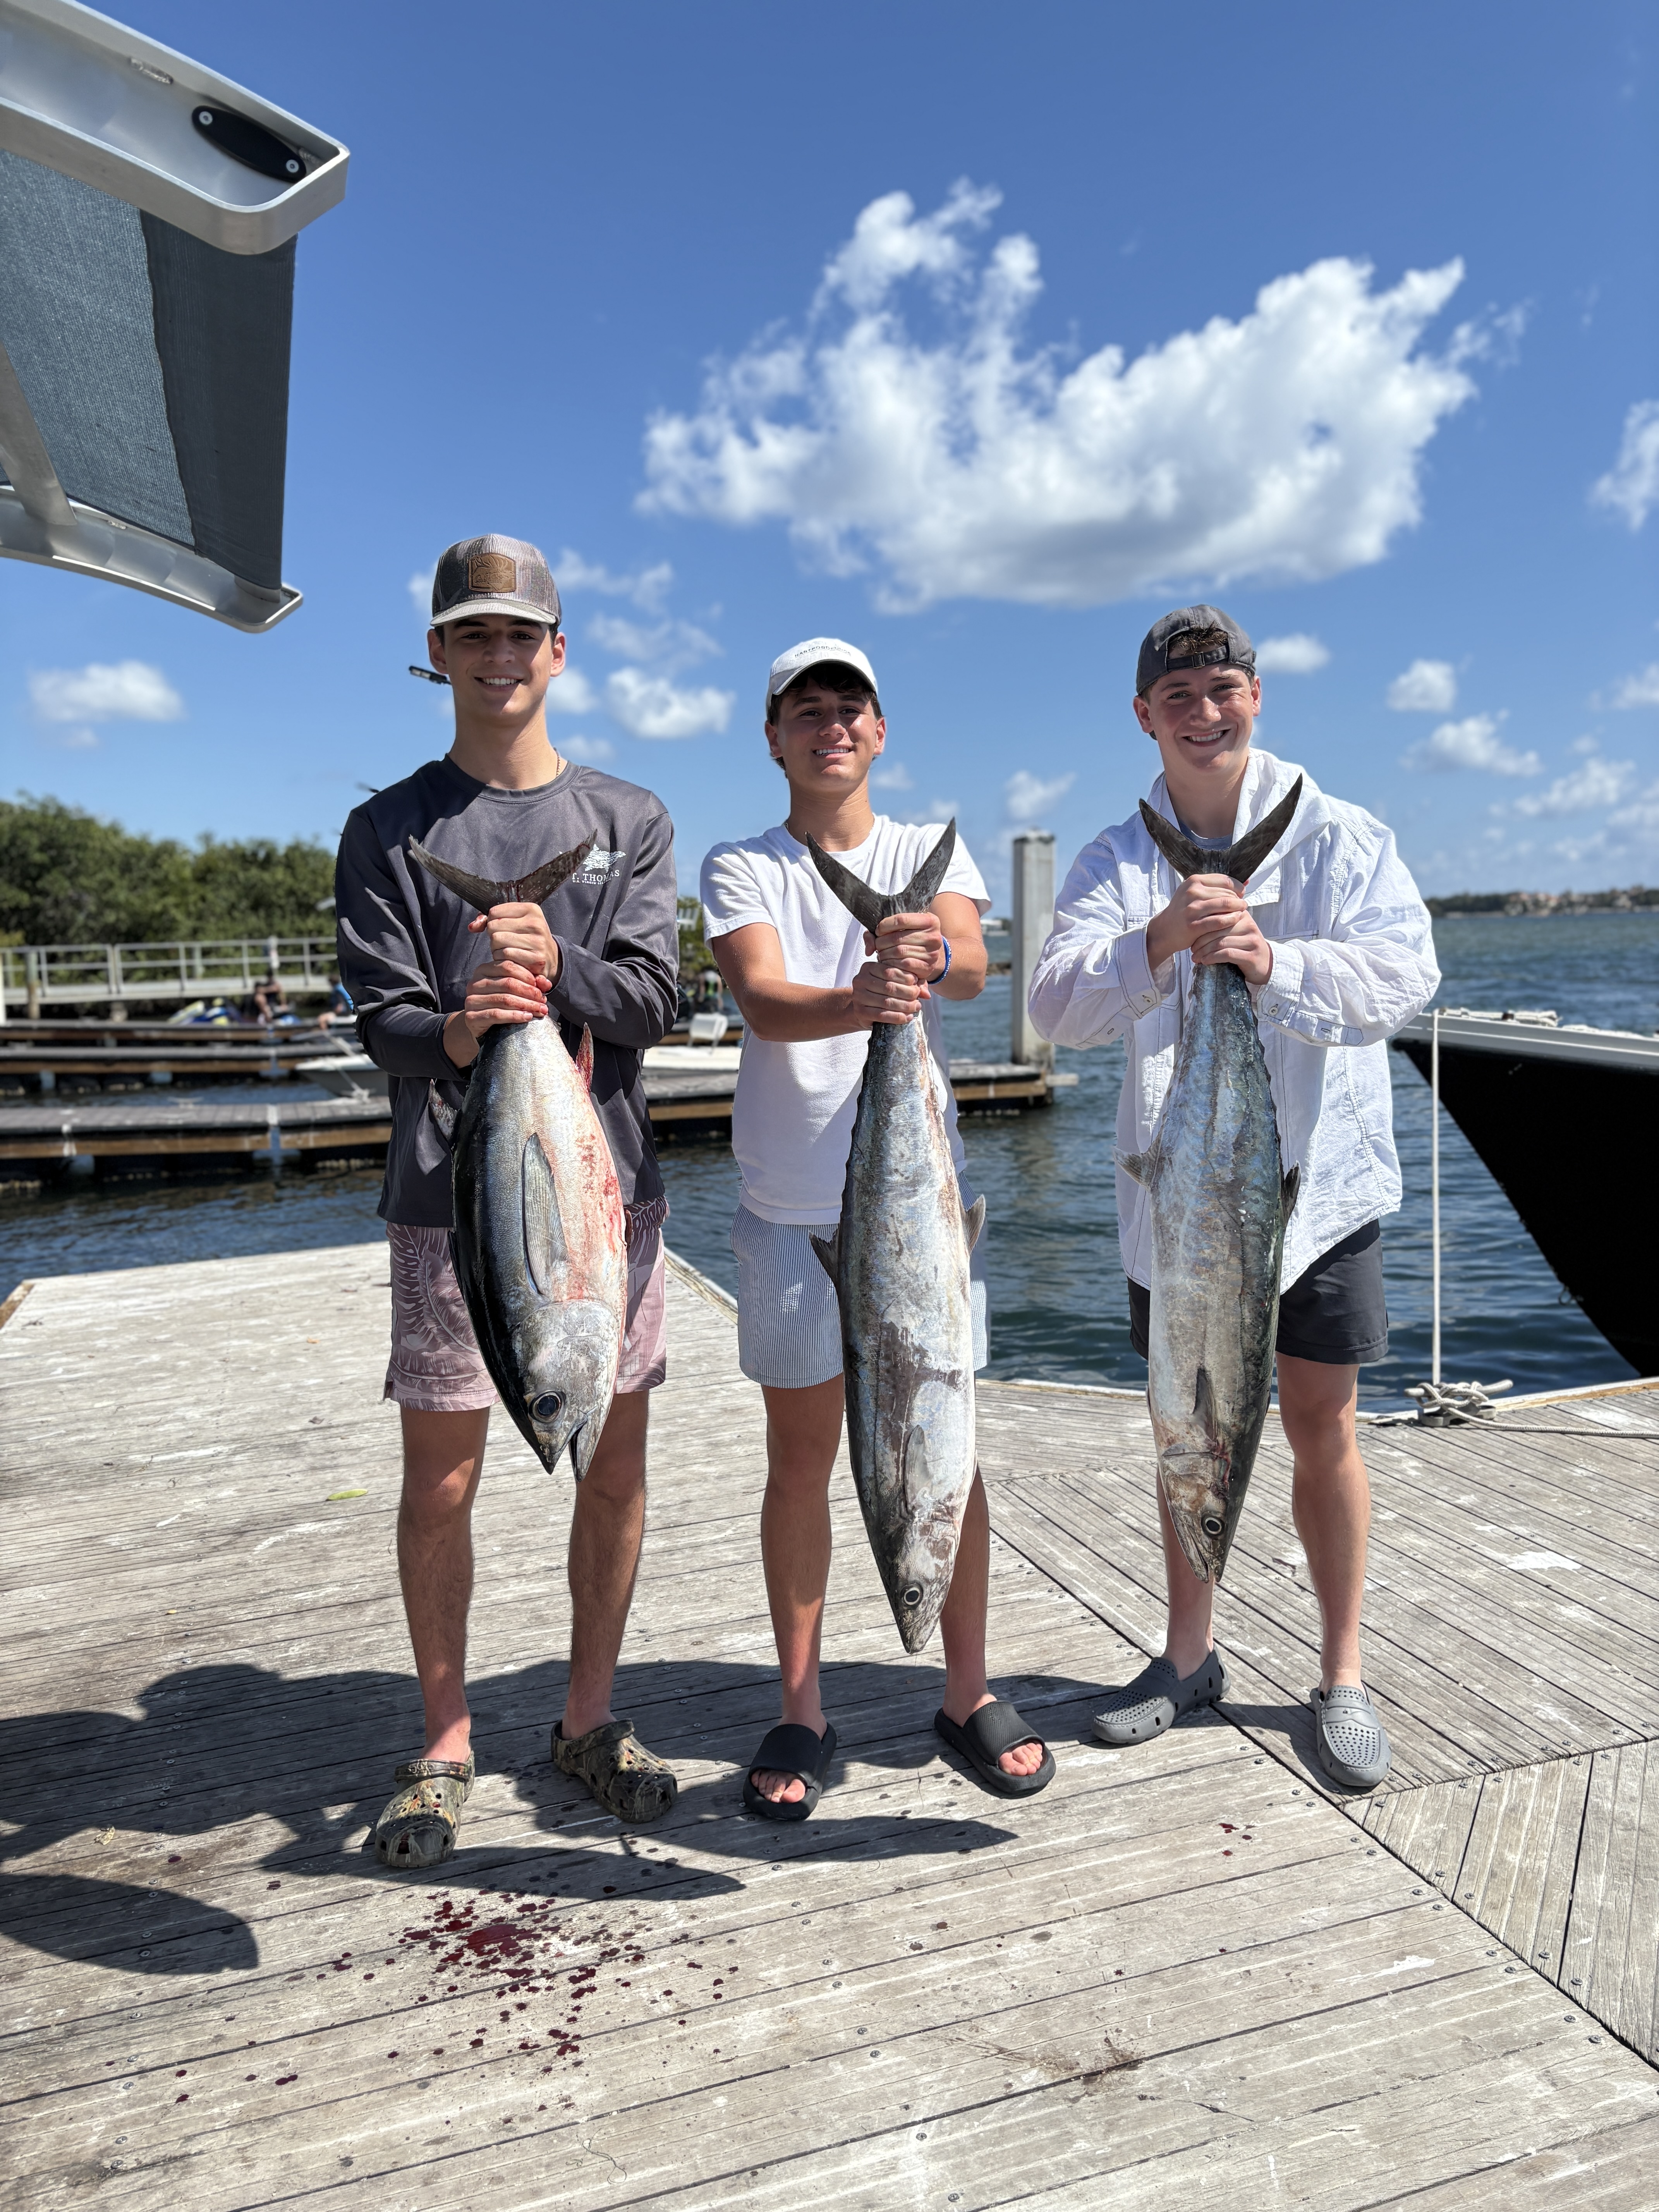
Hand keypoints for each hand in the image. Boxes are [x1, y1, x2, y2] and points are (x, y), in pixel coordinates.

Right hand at [442, 958, 550, 1066]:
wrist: (483, 1028)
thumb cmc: (502, 1005)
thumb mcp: (515, 991)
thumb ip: (530, 983)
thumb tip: (546, 983)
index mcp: (484, 970)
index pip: (507, 966)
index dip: (528, 976)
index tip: (542, 987)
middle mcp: (475, 983)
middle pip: (508, 983)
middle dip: (530, 992)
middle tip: (543, 1001)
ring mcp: (471, 1000)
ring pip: (504, 999)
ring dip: (527, 1005)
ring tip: (541, 1010)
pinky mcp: (471, 1017)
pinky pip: (497, 1014)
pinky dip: (515, 1016)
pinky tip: (528, 1017)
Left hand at [468, 899, 559, 981]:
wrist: (550, 959)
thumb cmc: (526, 938)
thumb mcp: (513, 922)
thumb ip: (489, 919)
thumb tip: (472, 927)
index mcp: (531, 909)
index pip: (494, 912)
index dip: (492, 923)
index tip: (503, 929)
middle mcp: (536, 923)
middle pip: (493, 927)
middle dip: (494, 937)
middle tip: (506, 943)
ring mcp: (537, 941)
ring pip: (497, 941)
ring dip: (497, 950)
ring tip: (509, 951)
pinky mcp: (536, 958)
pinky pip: (505, 955)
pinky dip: (503, 959)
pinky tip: (512, 960)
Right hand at [849, 955, 924, 1026]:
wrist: (863, 1009)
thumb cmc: (882, 992)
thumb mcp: (895, 982)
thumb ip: (911, 983)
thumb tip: (927, 994)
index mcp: (868, 967)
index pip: (890, 971)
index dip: (905, 978)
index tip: (916, 983)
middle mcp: (860, 980)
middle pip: (889, 987)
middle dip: (907, 993)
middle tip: (918, 998)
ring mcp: (858, 997)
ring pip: (887, 1002)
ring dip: (905, 1006)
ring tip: (916, 1007)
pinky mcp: (860, 1012)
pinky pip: (882, 1015)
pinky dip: (897, 1017)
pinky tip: (908, 1017)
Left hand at [865, 908, 944, 982]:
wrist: (931, 954)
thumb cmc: (913, 937)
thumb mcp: (904, 927)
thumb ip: (883, 930)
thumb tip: (868, 949)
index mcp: (929, 920)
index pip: (901, 919)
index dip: (885, 925)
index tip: (878, 931)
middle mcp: (933, 936)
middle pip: (897, 937)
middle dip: (881, 942)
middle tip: (877, 945)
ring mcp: (932, 953)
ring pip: (899, 952)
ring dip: (885, 954)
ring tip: (882, 954)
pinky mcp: (927, 967)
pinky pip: (904, 965)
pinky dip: (892, 964)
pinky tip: (888, 962)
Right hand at [1145, 873, 1271, 983]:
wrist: (1165, 930)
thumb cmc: (1185, 910)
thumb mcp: (1194, 893)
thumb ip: (1216, 887)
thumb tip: (1246, 882)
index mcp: (1193, 881)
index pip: (1225, 880)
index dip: (1237, 887)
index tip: (1241, 894)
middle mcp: (1192, 893)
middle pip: (1227, 893)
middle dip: (1238, 899)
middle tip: (1243, 905)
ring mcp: (1192, 909)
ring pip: (1225, 905)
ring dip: (1238, 909)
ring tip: (1241, 912)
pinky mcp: (1194, 925)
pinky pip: (1220, 921)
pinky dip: (1231, 920)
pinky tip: (1235, 920)